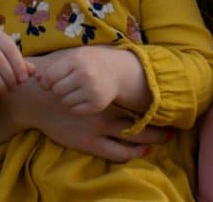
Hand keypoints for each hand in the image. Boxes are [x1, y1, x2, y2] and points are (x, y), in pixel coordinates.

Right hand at [15, 55, 171, 161]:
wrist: (37, 100)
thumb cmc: (63, 81)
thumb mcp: (85, 68)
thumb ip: (104, 67)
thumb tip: (126, 57)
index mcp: (108, 97)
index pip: (140, 105)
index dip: (157, 110)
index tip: (171, 111)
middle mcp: (107, 115)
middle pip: (142, 127)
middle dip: (160, 132)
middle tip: (175, 132)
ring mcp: (99, 131)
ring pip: (132, 141)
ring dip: (150, 143)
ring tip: (164, 141)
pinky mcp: (90, 143)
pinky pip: (116, 154)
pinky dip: (131, 154)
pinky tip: (141, 152)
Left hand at [32, 45, 121, 113]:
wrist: (117, 71)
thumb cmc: (89, 62)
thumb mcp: (74, 57)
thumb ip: (53, 67)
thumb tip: (35, 78)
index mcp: (77, 60)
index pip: (50, 77)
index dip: (47, 81)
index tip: (52, 81)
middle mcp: (85, 75)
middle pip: (56, 90)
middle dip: (58, 89)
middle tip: (68, 84)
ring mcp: (92, 90)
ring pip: (65, 101)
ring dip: (67, 97)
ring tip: (77, 89)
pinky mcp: (97, 104)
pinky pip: (75, 109)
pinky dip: (76, 105)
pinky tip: (84, 96)